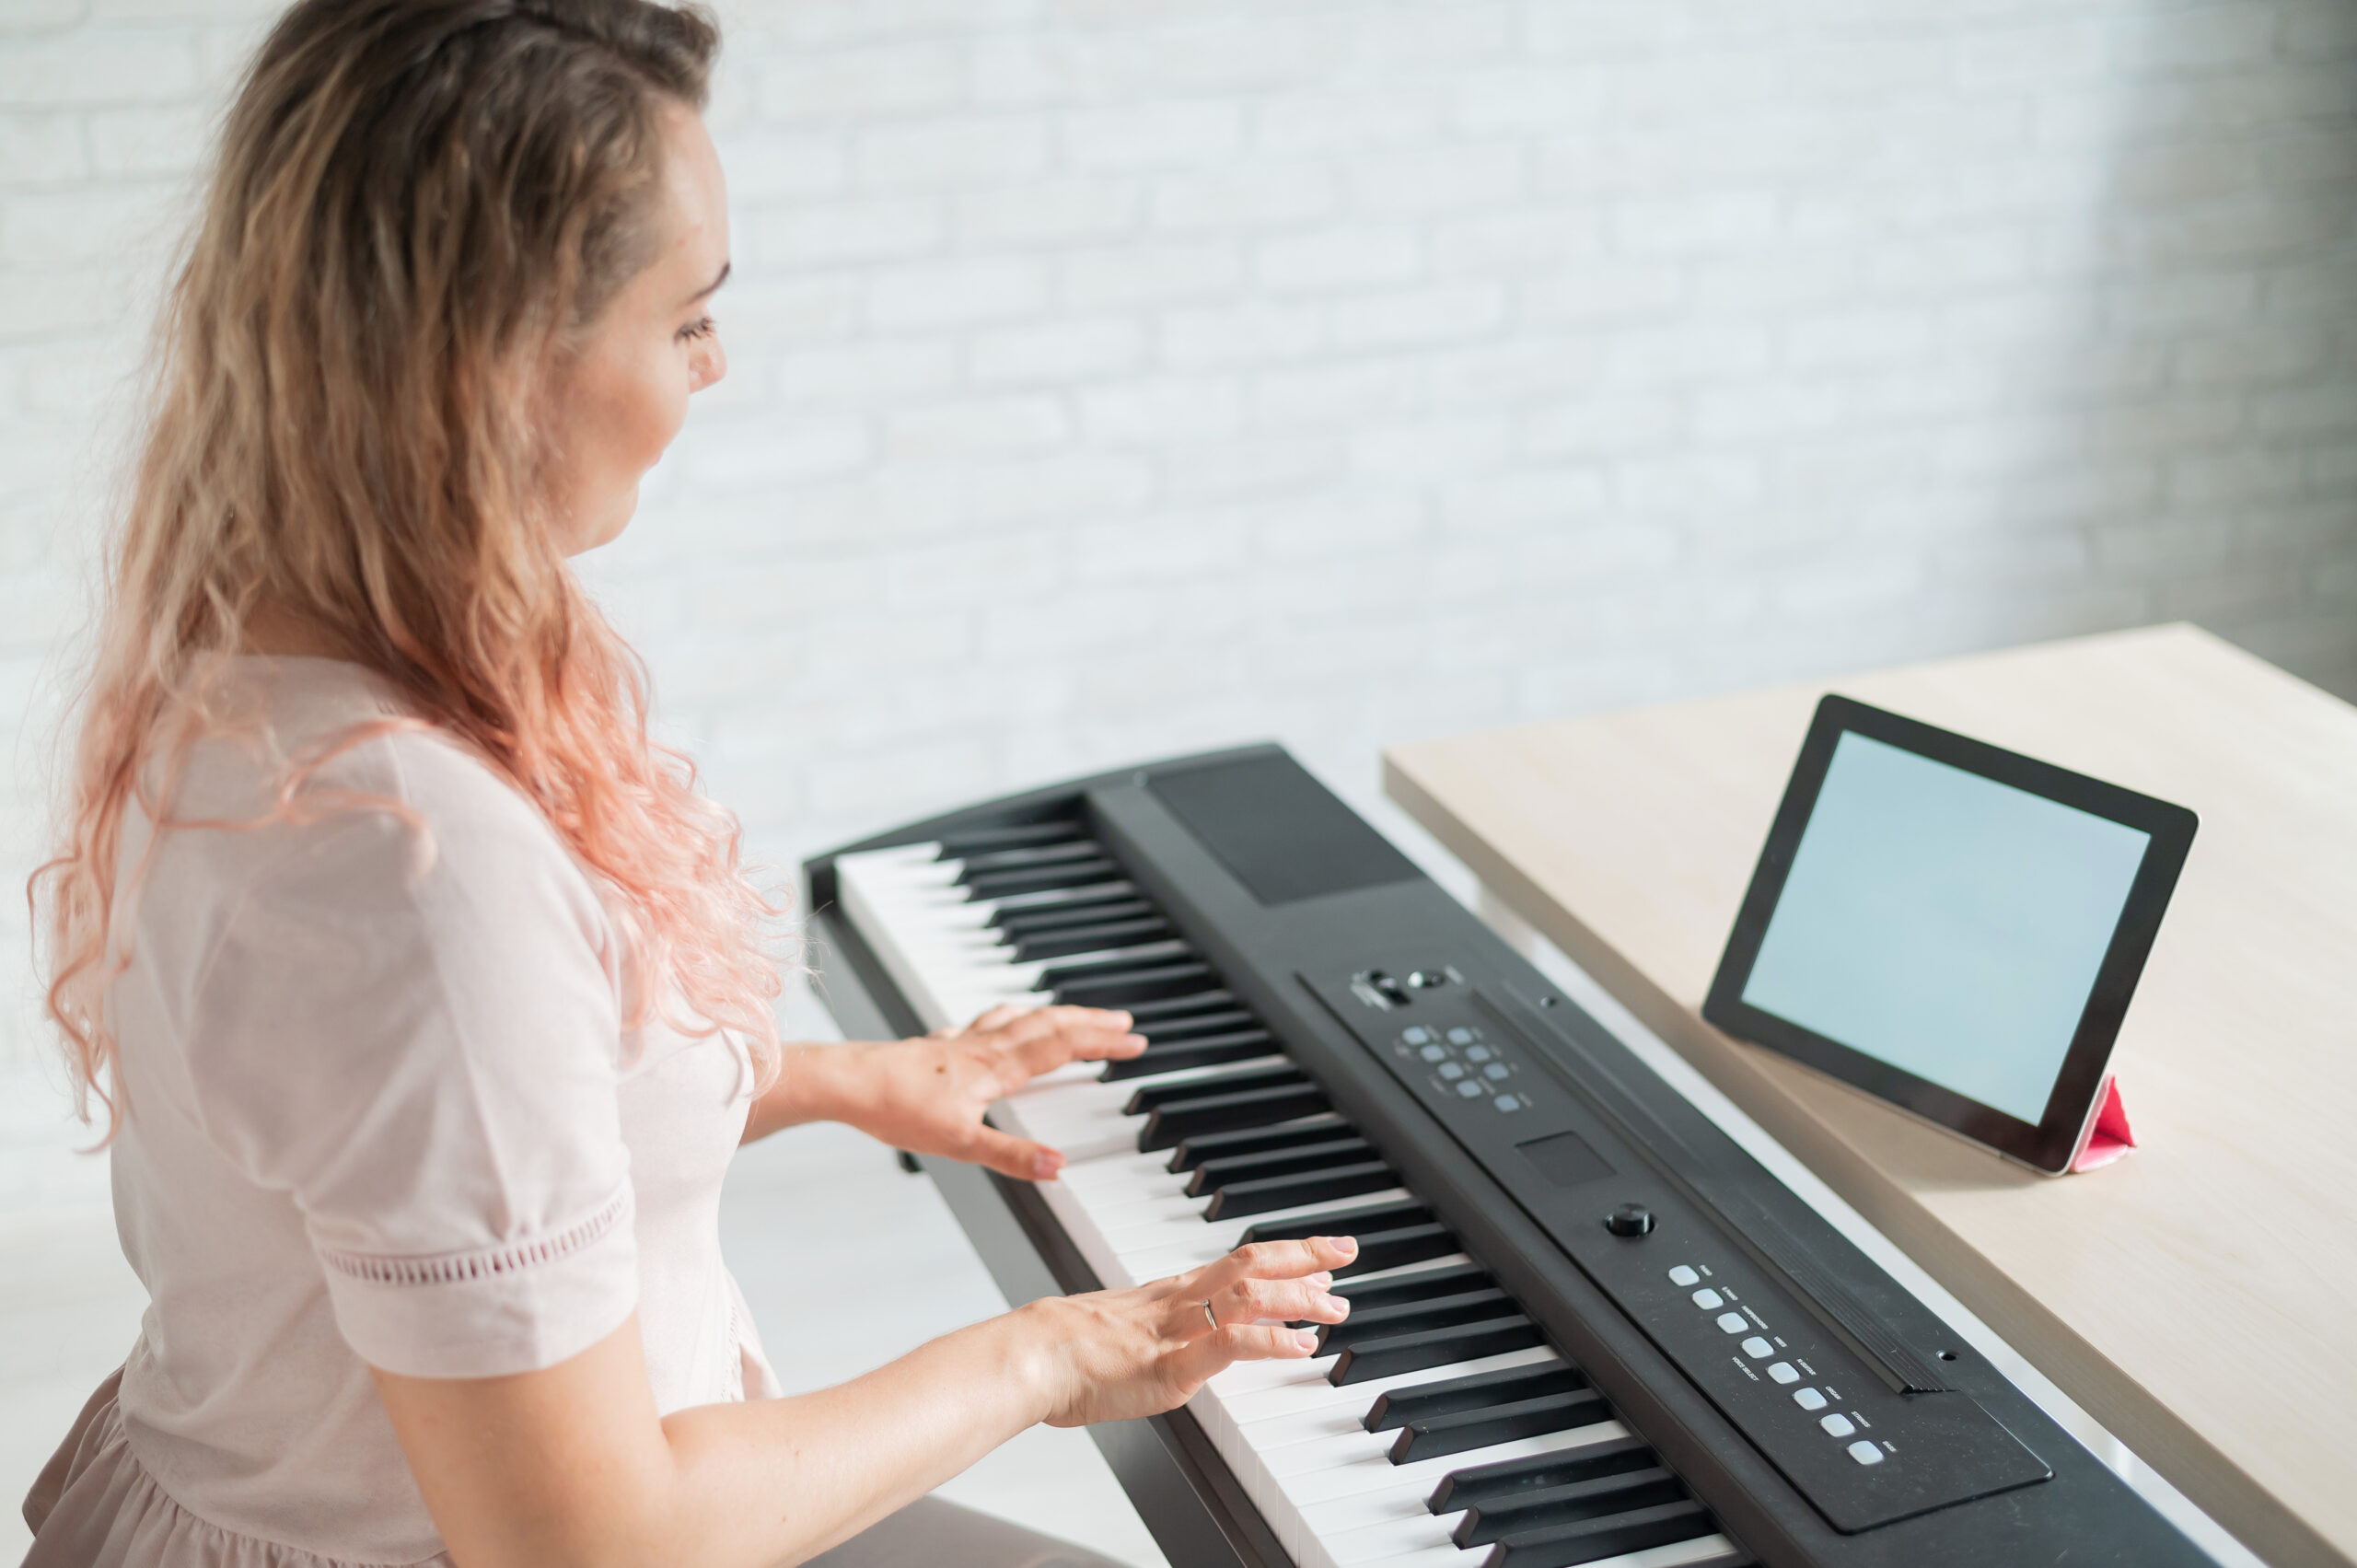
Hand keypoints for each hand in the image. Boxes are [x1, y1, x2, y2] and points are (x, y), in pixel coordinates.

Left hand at [833, 1004, 1145, 1179]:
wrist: (848, 1083)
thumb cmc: (895, 1108)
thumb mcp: (958, 1143)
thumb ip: (1011, 1155)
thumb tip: (1057, 1165)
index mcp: (995, 1068)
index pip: (1061, 1046)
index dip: (1100, 1043)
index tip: (1133, 1042)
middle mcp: (983, 1047)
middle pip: (1048, 1024)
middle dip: (1090, 1023)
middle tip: (1123, 1024)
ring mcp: (961, 1042)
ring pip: (1020, 1017)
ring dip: (1056, 1014)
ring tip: (1075, 1015)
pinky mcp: (940, 1045)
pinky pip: (987, 1022)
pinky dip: (1010, 1018)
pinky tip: (999, 1023)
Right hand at [1024, 1236, 1358, 1426]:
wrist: (1030, 1355)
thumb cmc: (1060, 1349)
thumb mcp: (1119, 1332)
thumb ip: (1155, 1335)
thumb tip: (1177, 1346)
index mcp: (1169, 1292)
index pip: (1238, 1262)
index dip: (1282, 1255)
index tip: (1319, 1254)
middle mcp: (1180, 1300)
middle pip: (1252, 1263)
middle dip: (1304, 1256)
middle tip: (1346, 1253)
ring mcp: (1178, 1330)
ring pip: (1250, 1296)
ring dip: (1300, 1299)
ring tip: (1336, 1306)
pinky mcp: (1172, 1366)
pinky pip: (1232, 1344)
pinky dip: (1273, 1342)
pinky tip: (1301, 1346)